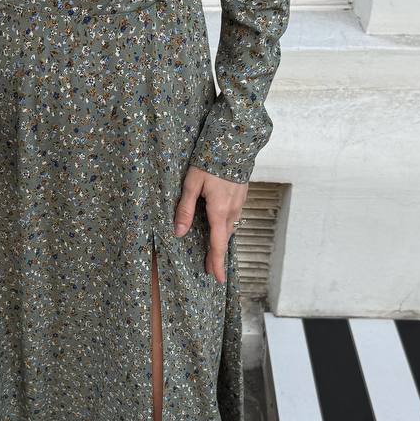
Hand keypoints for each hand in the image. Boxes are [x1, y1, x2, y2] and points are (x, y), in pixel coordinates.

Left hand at [173, 166, 247, 284]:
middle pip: (224, 240)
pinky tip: (219, 229)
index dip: (216, 262)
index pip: (218, 244)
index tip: (218, 279)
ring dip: (221, 242)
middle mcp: (232, 210)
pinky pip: (233, 219)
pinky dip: (226, 229)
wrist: (234, 142)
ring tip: (213, 253)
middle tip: (210, 270)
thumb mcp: (191, 184)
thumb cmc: (209, 160)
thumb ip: (184, 209)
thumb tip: (178, 233)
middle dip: (217, 256)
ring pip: (230, 229)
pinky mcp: (241, 197)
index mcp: (219, 210)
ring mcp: (239, 203)